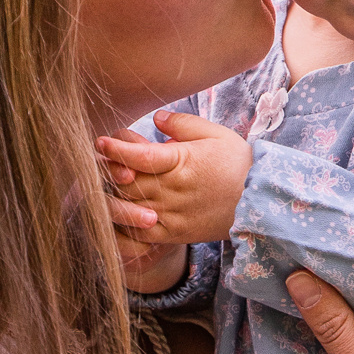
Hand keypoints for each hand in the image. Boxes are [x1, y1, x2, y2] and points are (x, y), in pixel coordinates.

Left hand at [97, 111, 252, 244]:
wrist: (259, 203)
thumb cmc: (237, 164)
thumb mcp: (215, 134)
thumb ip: (182, 124)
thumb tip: (155, 119)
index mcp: (182, 163)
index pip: (141, 156)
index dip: (117, 149)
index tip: (100, 141)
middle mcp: (173, 191)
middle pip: (128, 182)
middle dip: (107, 170)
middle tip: (94, 160)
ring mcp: (171, 215)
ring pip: (129, 208)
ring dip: (109, 196)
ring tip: (98, 184)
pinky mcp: (173, 234)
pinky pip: (139, 233)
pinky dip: (122, 224)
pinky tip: (113, 212)